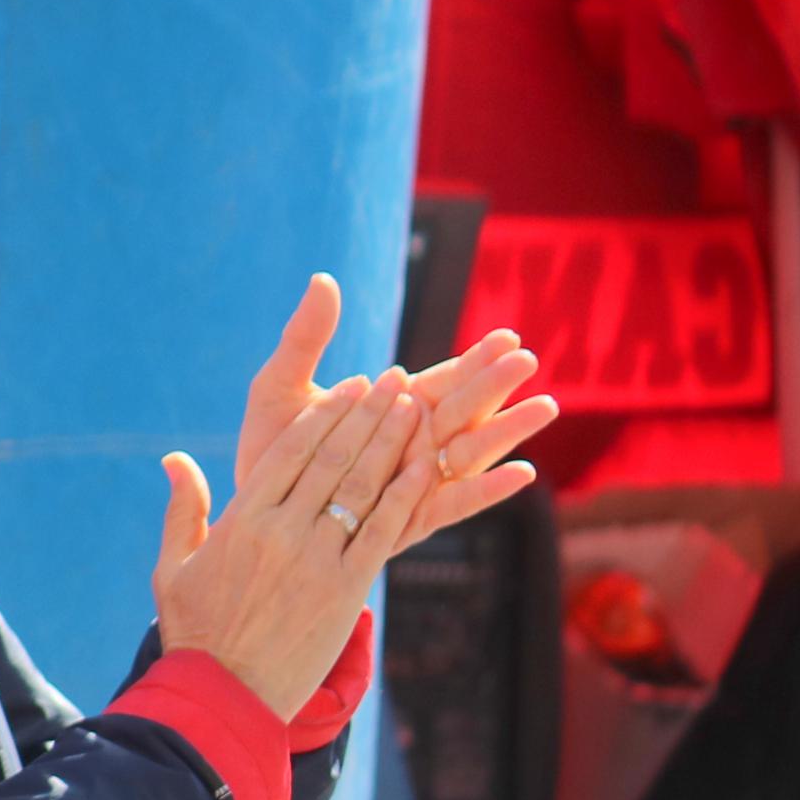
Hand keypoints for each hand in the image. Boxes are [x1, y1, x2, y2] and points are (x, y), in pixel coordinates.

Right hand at [156, 371, 431, 719]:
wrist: (223, 695)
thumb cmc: (194, 632)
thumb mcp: (173, 567)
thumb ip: (182, 510)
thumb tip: (175, 460)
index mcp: (240, 520)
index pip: (289, 451)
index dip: (324, 415)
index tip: (349, 385)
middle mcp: (281, 531)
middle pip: (332, 457)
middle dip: (366, 413)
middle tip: (392, 378)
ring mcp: (316, 558)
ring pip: (361, 485)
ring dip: (391, 440)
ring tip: (413, 406)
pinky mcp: (346, 587)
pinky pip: (382, 528)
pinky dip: (404, 492)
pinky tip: (424, 464)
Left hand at [233, 275, 554, 557]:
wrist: (255, 509)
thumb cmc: (270, 446)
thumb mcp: (280, 387)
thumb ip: (305, 339)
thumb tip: (322, 278)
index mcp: (394, 408)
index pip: (445, 378)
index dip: (476, 358)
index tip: (506, 336)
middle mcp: (414, 442)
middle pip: (467, 410)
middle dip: (496, 385)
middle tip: (527, 360)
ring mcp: (415, 481)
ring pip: (470, 453)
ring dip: (506, 430)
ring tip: (543, 407)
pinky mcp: (407, 520)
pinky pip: (453, 505)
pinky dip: (486, 491)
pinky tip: (521, 473)